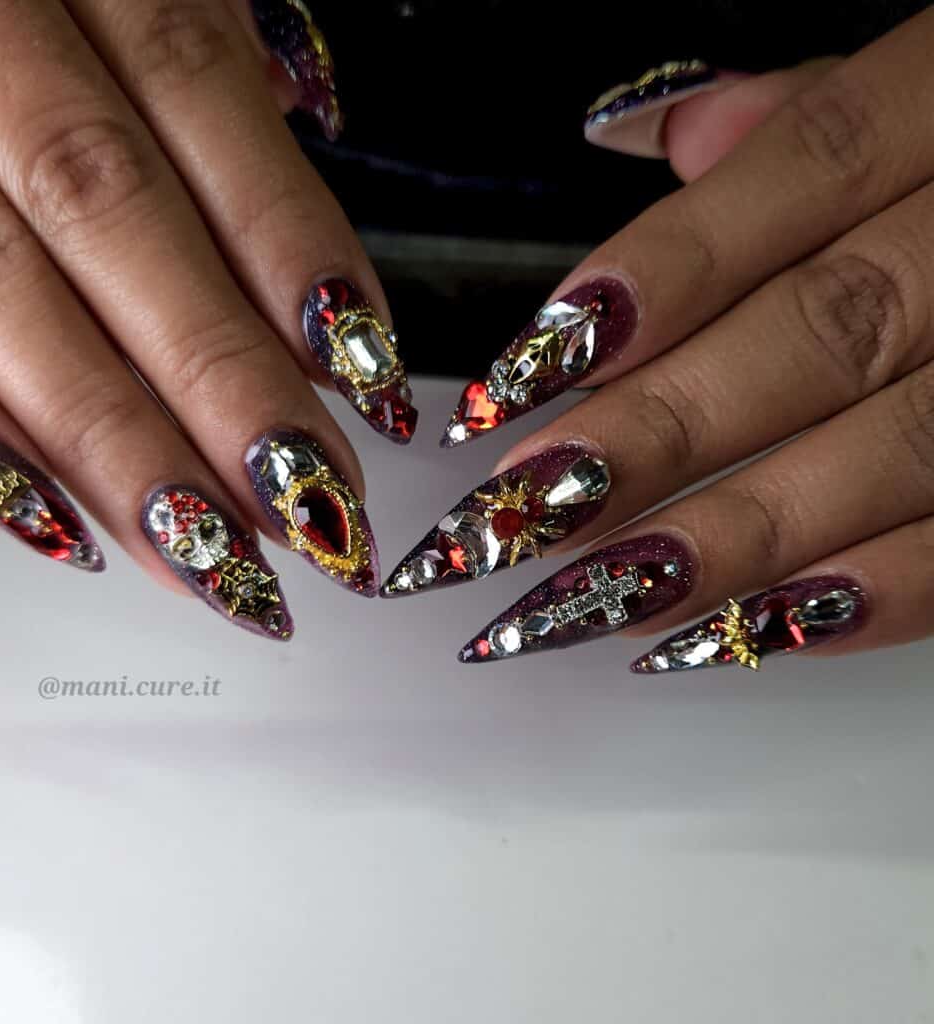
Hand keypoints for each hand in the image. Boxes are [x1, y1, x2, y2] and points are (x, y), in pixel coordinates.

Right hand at [0, 0, 415, 640]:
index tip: (373, 383)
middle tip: (312, 509)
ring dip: (118, 446)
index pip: (196, 92)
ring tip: (216, 559)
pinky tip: (64, 529)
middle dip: (221, 379)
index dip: (292, 244)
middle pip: (107, 211)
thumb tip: (309, 213)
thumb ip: (204, 64)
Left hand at [384, 9, 933, 671]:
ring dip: (732, 538)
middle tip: (517, 516)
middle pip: (824, 331)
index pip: (798, 172)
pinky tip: (740, 635)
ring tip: (591, 598)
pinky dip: (872, 598)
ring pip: (898, 451)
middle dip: (655, 434)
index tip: (522, 377)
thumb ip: (809, 113)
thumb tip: (656, 129)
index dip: (658, 276)